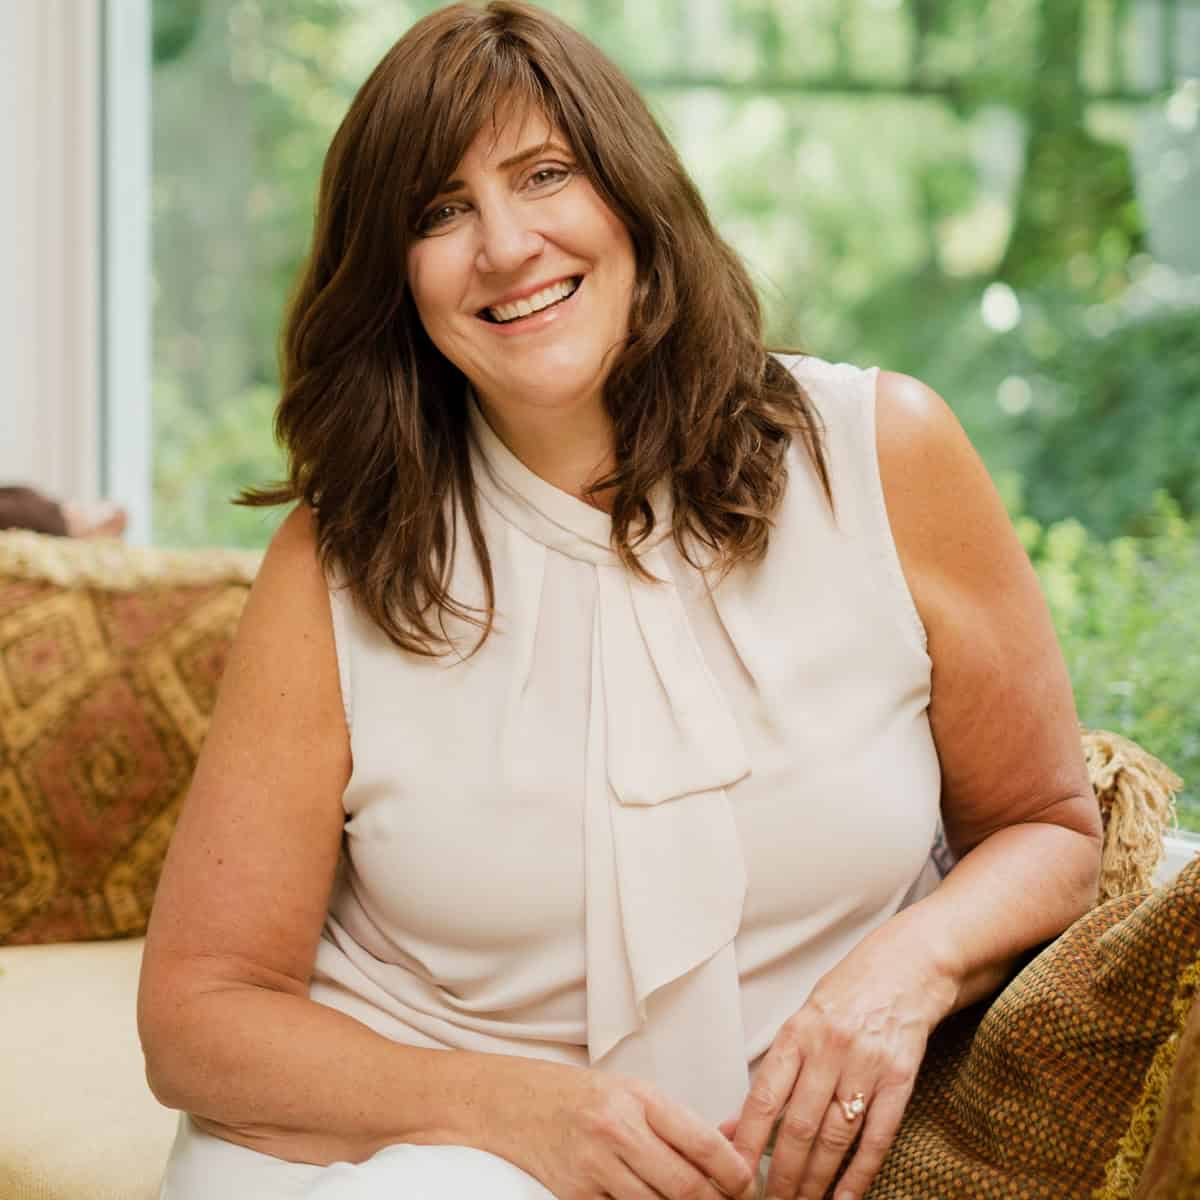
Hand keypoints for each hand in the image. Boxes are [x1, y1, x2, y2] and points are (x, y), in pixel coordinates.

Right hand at [513, 1065, 756, 1199]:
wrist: (514, 1104)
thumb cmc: (580, 1096)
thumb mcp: (633, 1092)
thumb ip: (680, 1121)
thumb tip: (734, 1141)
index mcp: (638, 1098)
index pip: (702, 1142)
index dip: (734, 1171)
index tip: (747, 1184)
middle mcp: (617, 1130)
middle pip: (685, 1187)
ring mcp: (594, 1167)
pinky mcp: (575, 1196)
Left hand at [726, 929, 956, 1199]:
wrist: (907, 966)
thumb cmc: (848, 992)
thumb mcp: (802, 1019)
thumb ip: (774, 1072)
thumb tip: (733, 1124)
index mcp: (798, 1032)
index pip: (765, 1096)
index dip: (748, 1140)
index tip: (734, 1172)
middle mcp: (829, 1048)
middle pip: (800, 1126)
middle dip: (783, 1174)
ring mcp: (866, 1064)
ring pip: (836, 1137)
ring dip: (817, 1180)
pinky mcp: (900, 1078)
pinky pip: (877, 1135)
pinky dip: (860, 1173)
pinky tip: (845, 1197)